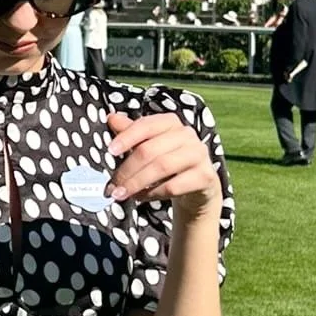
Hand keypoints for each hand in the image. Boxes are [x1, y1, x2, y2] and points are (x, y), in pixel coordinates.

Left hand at [105, 110, 221, 221]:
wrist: (197, 186)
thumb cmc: (168, 162)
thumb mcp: (149, 146)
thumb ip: (131, 133)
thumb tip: (111, 118)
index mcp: (170, 123)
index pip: (146, 125)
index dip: (126, 137)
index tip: (110, 151)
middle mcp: (187, 134)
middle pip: (150, 150)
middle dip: (127, 170)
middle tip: (112, 186)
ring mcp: (199, 154)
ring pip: (162, 167)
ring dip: (137, 183)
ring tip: (121, 194)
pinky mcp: (205, 176)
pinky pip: (173, 186)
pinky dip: (153, 193)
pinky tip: (141, 197)